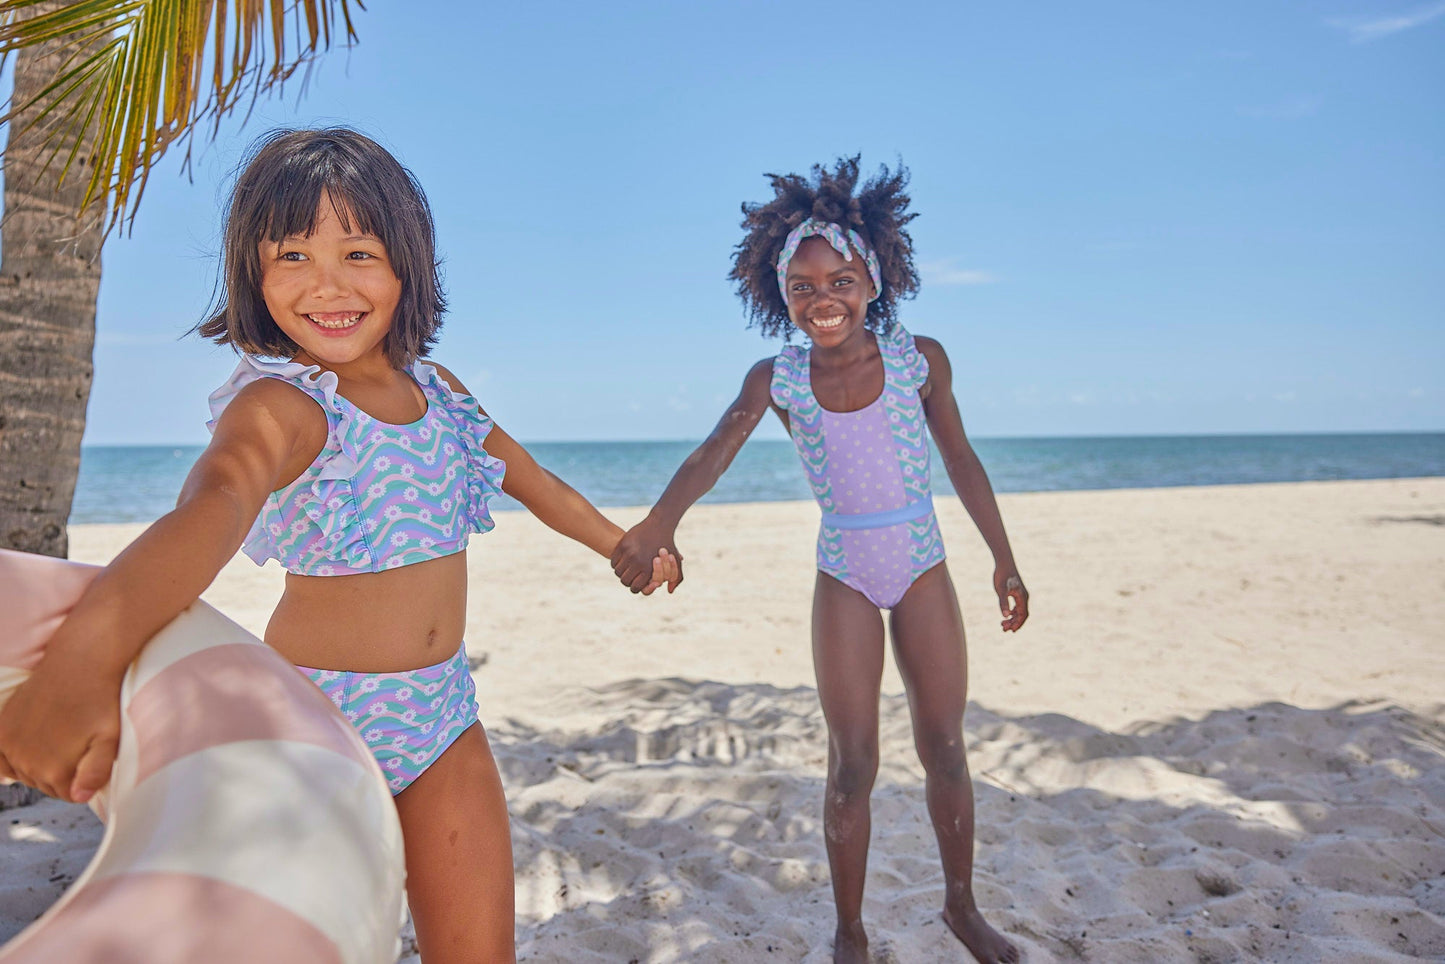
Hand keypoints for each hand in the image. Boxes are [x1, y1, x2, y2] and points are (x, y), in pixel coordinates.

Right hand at [0, 646, 121, 803]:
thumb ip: (95, 773)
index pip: (68, 795)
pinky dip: (10, 761)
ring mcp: (10, 746)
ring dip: (39, 766)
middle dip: (62, 774)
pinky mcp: (1, 730)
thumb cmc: (100, 701)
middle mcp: (26, 763)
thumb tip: (79, 797)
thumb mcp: (110, 739)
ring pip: (24, 773)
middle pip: (45, 785)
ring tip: (59, 743)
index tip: (91, 763)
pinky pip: (0, 761)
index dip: (82, 782)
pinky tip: (28, 751)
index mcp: (54, 772)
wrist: (78, 665)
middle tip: (78, 749)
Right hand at [612, 516, 682, 593]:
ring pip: (617, 572)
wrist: (660, 525)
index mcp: (648, 569)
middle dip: (627, 580)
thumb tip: (669, 591)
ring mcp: (628, 553)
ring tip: (627, 568)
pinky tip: (623, 561)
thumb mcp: (676, 563)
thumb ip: (676, 578)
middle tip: (631, 575)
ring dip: (621, 572)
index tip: (637, 582)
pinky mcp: (622, 545)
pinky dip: (616, 563)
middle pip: (624, 581)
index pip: (635, 588)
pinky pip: (613, 561)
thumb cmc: (668, 546)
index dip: (635, 587)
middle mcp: (637, 561)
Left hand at [994, 567, 1028, 631]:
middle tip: (1003, 629)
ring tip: (1003, 625)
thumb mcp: (1001, 590)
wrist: (1004, 563)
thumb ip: (1003, 602)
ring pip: (1019, 611)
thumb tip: (1005, 616)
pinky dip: (1012, 612)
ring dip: (1012, 619)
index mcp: (1022, 597)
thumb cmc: (1002, 575)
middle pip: (1022, 615)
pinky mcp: (1016, 592)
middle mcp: (1024, 597)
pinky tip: (1005, 614)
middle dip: (1014, 623)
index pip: (1023, 615)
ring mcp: (1021, 594)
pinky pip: (1017, 606)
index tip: (1011, 630)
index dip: (1018, 624)